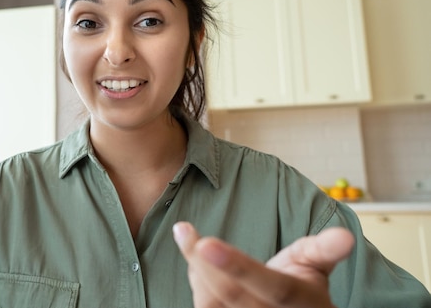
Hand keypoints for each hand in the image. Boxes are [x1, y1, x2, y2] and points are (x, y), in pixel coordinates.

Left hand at [173, 222, 353, 306]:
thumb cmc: (301, 288)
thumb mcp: (316, 266)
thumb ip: (325, 249)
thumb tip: (346, 237)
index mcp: (303, 303)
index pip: (271, 287)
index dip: (238, 266)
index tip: (206, 242)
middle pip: (232, 295)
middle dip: (202, 262)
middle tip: (183, 230)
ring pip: (211, 305)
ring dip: (196, 271)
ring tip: (191, 239)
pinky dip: (197, 285)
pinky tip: (197, 265)